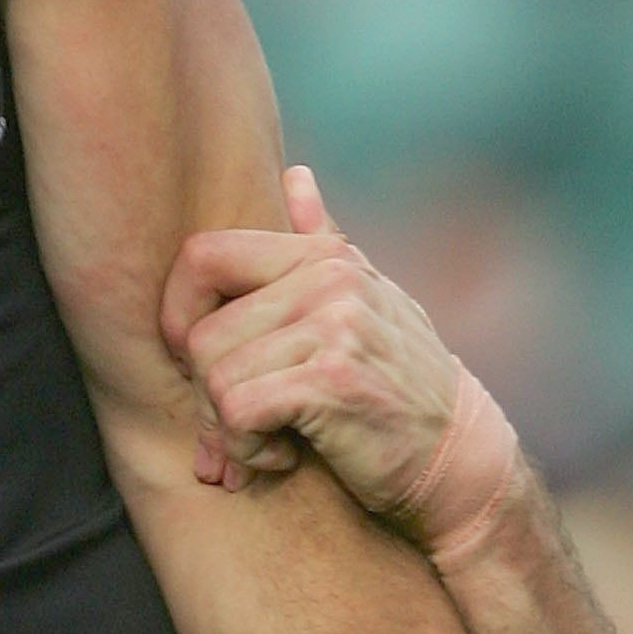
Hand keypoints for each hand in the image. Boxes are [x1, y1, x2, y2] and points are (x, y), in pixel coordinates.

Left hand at [160, 166, 459, 508]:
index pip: (202, 255)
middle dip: (205, 397)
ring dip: (226, 430)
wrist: (456, 459)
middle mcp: (330, 280)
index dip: (177, 315)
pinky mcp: (333, 380)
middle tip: (239, 426)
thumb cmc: (396, 387)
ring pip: (212, 378)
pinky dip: (245, 450)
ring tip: (269, 441)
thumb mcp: (366, 302)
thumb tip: (294, 174)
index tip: (199, 363)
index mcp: (325, 257)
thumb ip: (321, 241)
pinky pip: (236, 412)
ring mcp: (336, 326)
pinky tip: (280, 457)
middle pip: (199, 334)